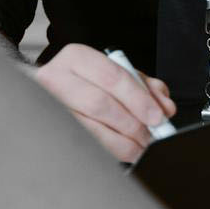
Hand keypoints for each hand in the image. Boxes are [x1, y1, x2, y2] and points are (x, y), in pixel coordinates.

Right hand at [31, 44, 175, 162]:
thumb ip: (143, 86)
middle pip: (100, 103)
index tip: (157, 117)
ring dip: (120, 143)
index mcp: (77, 57)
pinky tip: (119, 151)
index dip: (138, 99)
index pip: (112, 77)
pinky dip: (106, 151)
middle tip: (150, 136)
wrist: (45, 93)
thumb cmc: (86, 83)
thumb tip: (164, 107)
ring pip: (89, 129)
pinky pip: (81, 145)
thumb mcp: (116, 74)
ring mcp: (46, 106)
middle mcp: (56, 78)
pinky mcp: (47, 130)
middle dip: (131, 124)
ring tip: (138, 148)